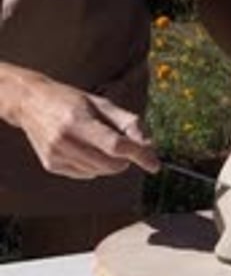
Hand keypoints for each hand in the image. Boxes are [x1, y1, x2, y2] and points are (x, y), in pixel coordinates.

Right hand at [16, 73, 159, 179]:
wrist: (30, 102)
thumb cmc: (72, 100)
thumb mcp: (102, 104)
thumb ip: (128, 124)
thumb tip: (149, 146)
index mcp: (78, 121)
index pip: (115, 145)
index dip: (138, 155)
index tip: (154, 164)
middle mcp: (65, 140)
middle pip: (110, 164)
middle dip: (125, 160)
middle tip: (124, 146)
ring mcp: (56, 155)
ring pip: (100, 172)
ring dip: (109, 163)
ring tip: (98, 141)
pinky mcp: (51, 165)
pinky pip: (86, 174)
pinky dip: (94, 166)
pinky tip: (84, 148)